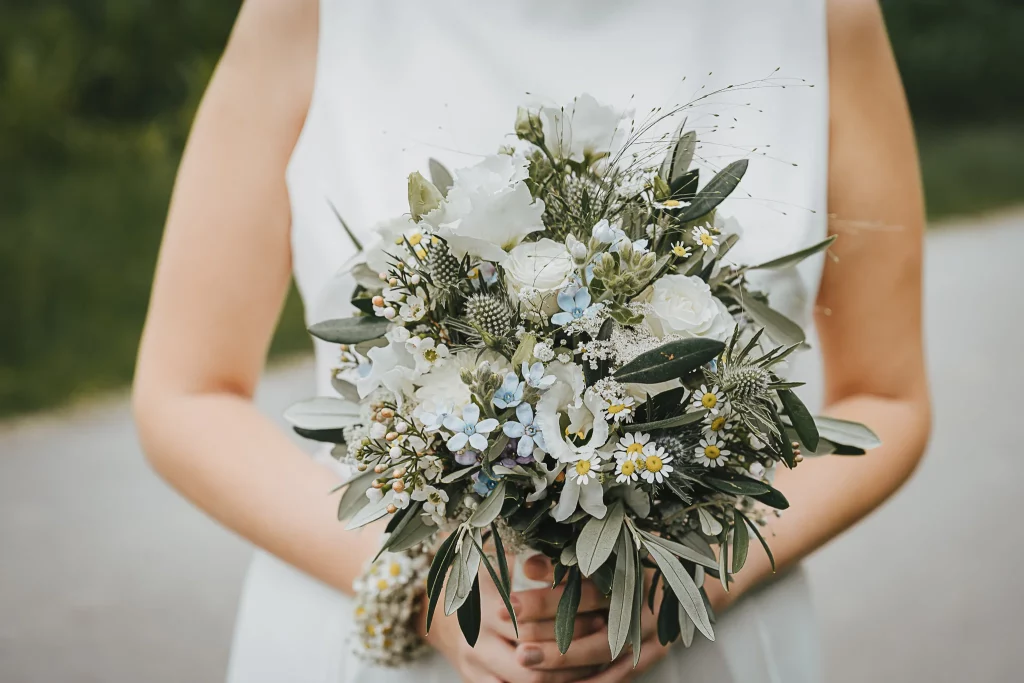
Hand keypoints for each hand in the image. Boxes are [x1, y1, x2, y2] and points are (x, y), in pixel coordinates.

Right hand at [421, 560, 605, 682]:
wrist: (434, 610)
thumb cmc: (475, 579)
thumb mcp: (494, 560)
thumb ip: (527, 559)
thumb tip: (567, 559)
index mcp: (483, 606)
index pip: (531, 624)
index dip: (567, 625)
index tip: (599, 616)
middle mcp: (477, 641)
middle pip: (530, 664)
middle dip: (570, 658)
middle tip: (604, 645)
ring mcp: (475, 668)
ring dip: (562, 678)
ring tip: (594, 666)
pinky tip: (572, 679)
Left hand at [509, 556, 673, 682]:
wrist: (673, 580)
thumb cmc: (623, 562)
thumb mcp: (596, 557)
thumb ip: (564, 564)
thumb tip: (528, 567)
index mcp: (627, 572)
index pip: (580, 590)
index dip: (545, 597)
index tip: (510, 603)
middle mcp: (641, 603)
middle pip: (589, 622)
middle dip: (547, 631)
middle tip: (512, 636)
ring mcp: (651, 632)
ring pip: (601, 653)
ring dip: (561, 661)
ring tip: (524, 660)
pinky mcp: (654, 654)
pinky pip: (617, 676)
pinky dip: (587, 681)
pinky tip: (554, 681)